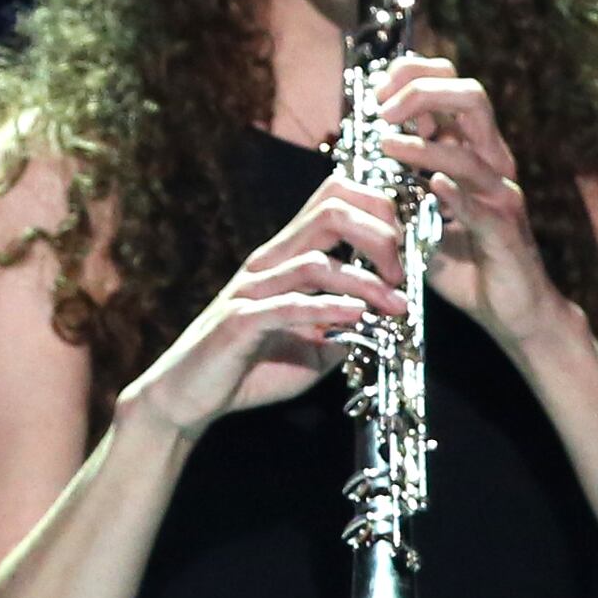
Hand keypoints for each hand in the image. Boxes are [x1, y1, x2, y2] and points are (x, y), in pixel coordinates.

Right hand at [116, 173, 408, 439]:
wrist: (189, 395)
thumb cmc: (250, 367)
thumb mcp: (314, 346)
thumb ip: (346, 327)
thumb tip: (388, 319)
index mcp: (285, 258)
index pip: (332, 202)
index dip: (378, 212)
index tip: (408, 249)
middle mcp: (269, 263)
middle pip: (329, 212)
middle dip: (380, 233)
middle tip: (404, 272)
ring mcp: (252, 289)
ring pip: (316, 262)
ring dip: (366, 282)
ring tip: (395, 305)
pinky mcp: (240, 321)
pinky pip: (288, 306)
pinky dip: (328, 309)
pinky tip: (358, 317)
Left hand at [377, 57, 570, 348]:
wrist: (511, 310)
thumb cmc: (465, 260)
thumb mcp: (422, 214)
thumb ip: (398, 185)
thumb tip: (355, 157)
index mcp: (473, 151)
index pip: (452, 88)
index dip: (413, 76)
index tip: (375, 90)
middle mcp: (492, 163)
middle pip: (471, 97)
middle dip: (422, 91)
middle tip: (382, 111)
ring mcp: (501, 195)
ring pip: (469, 152)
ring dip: (423, 146)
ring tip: (386, 146)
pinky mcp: (505, 232)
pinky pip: (481, 206)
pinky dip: (455, 193)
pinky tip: (432, 185)